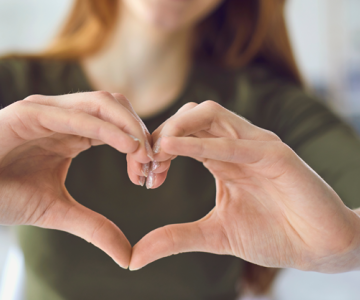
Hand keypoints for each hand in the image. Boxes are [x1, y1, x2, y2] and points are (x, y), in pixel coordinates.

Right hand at [0, 91, 152, 267]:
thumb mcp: (56, 212)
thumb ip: (93, 227)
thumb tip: (128, 257)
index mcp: (71, 134)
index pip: (119, 127)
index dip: (142, 147)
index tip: (150, 178)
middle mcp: (62, 117)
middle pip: (117, 108)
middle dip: (142, 134)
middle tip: (153, 167)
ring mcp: (44, 112)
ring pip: (101, 104)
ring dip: (130, 128)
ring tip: (143, 157)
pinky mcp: (24, 113)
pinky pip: (72, 114)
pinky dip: (103, 127)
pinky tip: (124, 147)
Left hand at [130, 101, 359, 271]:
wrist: (319, 248)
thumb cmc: (273, 235)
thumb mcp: (214, 235)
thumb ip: (176, 238)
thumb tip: (136, 256)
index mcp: (222, 157)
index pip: (181, 134)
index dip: (155, 147)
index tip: (139, 174)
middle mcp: (237, 144)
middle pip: (190, 115)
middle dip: (160, 133)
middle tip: (143, 164)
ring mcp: (256, 145)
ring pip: (210, 114)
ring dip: (176, 128)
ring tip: (155, 152)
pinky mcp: (276, 155)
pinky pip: (234, 142)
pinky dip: (201, 142)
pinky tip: (173, 149)